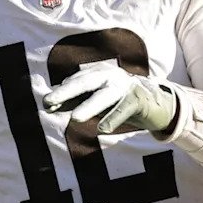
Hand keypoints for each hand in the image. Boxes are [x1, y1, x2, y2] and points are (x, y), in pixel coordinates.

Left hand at [43, 63, 177, 133]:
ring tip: (74, 118)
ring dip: (89, 106)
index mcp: (98, 73)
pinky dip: (113, 118)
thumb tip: (48, 104)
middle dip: (67, 91)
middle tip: (48, 101)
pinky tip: (102, 129)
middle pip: (86, 82)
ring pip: (105, 95)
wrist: (155, 104)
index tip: (47, 103)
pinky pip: (124, 108)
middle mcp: (110, 75)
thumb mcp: (95, 100)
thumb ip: (74, 101)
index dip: (61, 92)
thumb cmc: (119, 101)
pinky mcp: (139, 99)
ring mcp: (126, 86)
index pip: (76, 81)